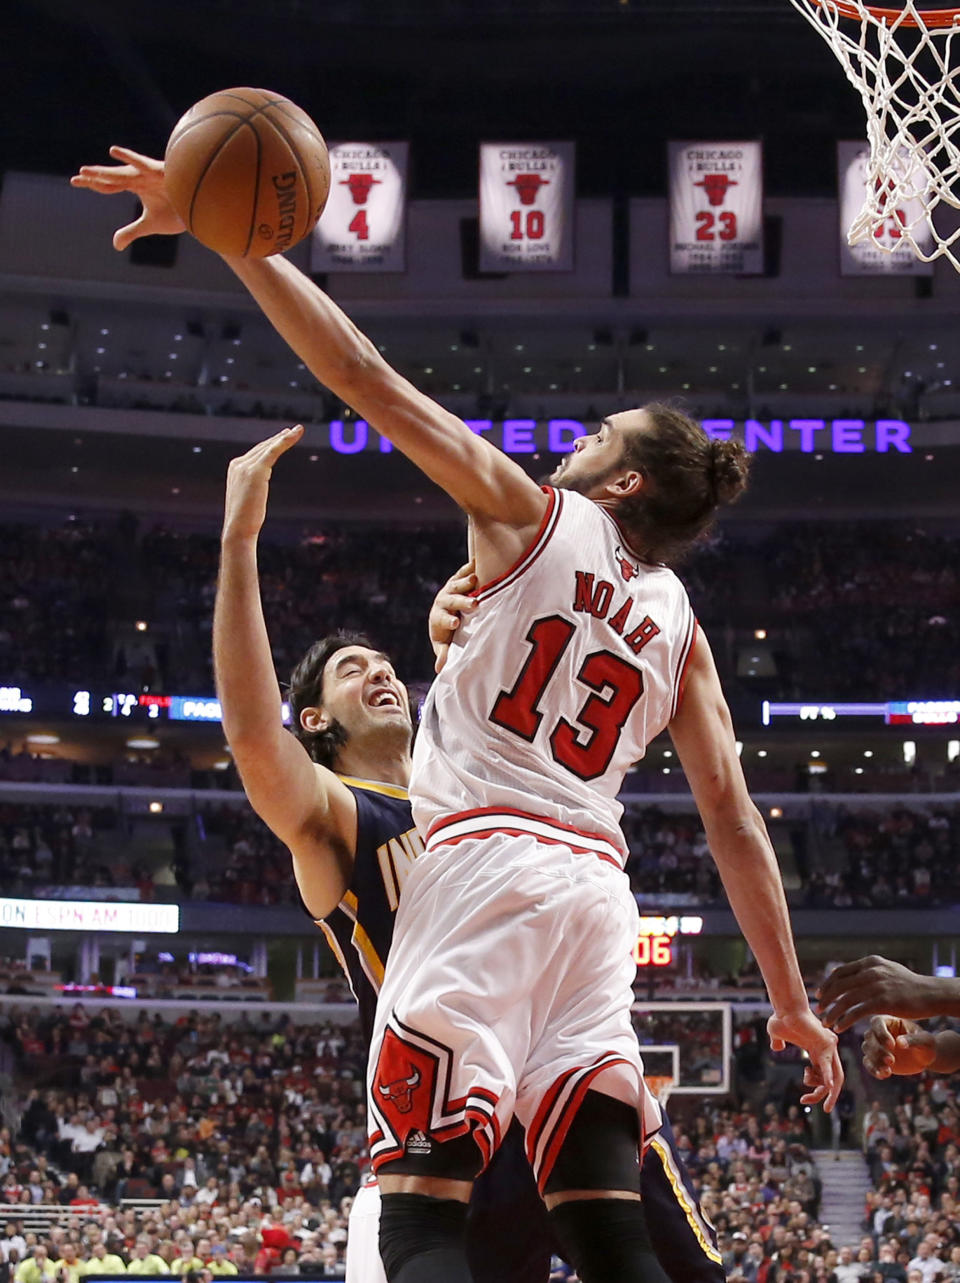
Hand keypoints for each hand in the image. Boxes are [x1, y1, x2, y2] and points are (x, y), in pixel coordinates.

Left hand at [70, 146, 184, 249]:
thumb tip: (114, 245)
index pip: (109, 185)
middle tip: (76, 178)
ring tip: (86, 171)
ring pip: (122, 173)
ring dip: (105, 172)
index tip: (74, 182)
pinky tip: (113, 151)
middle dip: (94, 177)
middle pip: (112, 177)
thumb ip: (130, 231)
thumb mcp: (149, 225)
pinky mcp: (159, 171)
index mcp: (136, 186)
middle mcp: (140, 178)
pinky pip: (142, 164)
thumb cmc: (178, 211)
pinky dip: (128, 158)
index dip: (93, 184)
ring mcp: (149, 174)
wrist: (201, 208)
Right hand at [222, 426, 303, 542]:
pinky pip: (274, 451)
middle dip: (279, 437)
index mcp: (235, 468)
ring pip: (270, 447)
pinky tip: (294, 435)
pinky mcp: (256, 470)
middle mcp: (238, 464)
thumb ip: (253, 486)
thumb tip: (258, 487)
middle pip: (263, 447)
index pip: (256, 452)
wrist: (238, 529)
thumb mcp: (249, 498)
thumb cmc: (245, 520)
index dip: (271, 444)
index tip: (283, 437)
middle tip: (294, 430)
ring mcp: (246, 466)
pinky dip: (285, 441)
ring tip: (298, 430)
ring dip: (286, 437)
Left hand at [428, 560, 476, 673]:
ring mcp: (450, 588)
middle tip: (474, 604)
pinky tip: (478, 561)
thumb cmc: (447, 632)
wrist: (446, 610)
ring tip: (475, 579)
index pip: (443, 619)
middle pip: (452, 600)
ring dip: (466, 582)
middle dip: (462, 602)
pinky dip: (470, 567)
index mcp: (439, 617)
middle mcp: (443, 601)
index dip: (448, 620)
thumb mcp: (444, 643)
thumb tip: (440, 670)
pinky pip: (463, 572)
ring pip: (457, 584)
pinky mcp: (458, 579)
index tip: (455, 623)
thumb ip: (444, 653)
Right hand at [767, 1008, 842, 1110]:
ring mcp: (829, 1048)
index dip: (815, 1090)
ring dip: (822, 1091)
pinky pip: (829, 1066)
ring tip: (806, 1098)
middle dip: (831, 1097)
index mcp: (817, 1052)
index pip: (823, 1077)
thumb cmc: (782, 1018)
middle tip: (828, 1111)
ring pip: (835, 1077)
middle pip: (835, 1080)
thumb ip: (779, 1042)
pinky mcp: (827, 1044)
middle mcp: (827, 1051)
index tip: (802, 1101)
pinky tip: (829, 1088)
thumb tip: (777, 1048)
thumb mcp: (777, 1034)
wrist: (785, 1007)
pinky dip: (829, 1077)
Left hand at [817, 955, 939, 1031]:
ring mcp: (876, 986)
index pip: (840, 972)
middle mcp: (871, 972)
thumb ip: (870, 970)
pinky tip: (839, 1027)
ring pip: (845, 1000)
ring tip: (825, 1022)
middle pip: (839, 986)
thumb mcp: (888, 969)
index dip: (827, 984)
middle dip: (826, 999)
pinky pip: (856, 1012)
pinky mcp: (882, 1002)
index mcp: (870, 963)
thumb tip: (852, 974)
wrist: (931, 993)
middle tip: (818, 1009)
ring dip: (832, 1012)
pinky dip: (845, 1020)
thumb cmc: (909, 984)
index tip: (820, 994)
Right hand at [862, 1015, 935, 1078]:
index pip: (877, 1022)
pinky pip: (868, 1062)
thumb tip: (899, 1043)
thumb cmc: (927, 1044)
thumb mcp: (925, 1040)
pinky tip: (883, 1075)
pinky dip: (873, 1069)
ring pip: (866, 1049)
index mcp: (890, 1021)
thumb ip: (913, 1040)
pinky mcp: (876, 1058)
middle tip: (892, 1061)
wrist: (925, 1057)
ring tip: (888, 1071)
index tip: (892, 1045)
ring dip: (875, 1060)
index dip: (881, 1033)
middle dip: (878, 1050)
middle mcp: (879, 1031)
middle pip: (869, 1036)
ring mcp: (876, 1045)